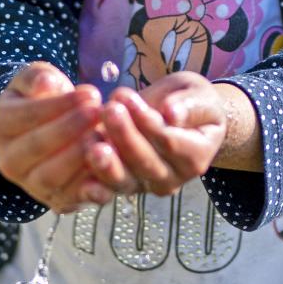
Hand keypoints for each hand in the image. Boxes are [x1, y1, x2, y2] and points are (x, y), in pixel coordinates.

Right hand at [0, 62, 113, 212]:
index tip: (90, 93)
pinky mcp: (55, 201)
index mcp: (1, 126)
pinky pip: (71, 198)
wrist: (49, 128)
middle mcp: (10, 161)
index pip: (26, 116)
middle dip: (71, 128)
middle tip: (99, 111)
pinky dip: (90, 187)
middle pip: (37, 147)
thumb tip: (46, 83)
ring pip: (51, 177)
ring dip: (80, 156)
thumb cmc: (43, 96)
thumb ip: (37, 77)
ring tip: (103, 134)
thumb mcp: (34, 77)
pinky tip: (109, 164)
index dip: (59, 105)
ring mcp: (31, 184)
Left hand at [86, 72, 226, 197]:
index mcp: (196, 155)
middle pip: (145, 162)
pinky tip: (83, 177)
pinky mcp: (127, 185)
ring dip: (106, 162)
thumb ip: (190, 105)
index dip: (147, 123)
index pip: (170, 142)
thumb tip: (172, 114)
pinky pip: (109, 189)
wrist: (183, 117)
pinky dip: (95, 184)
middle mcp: (174, 177)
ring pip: (125, 180)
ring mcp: (148, 185)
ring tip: (90, 139)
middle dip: (124, 135)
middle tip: (108, 109)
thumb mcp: (199, 95)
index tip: (128, 99)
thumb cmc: (193, 103)